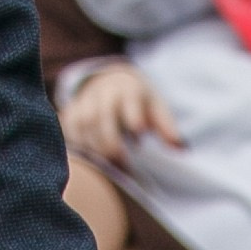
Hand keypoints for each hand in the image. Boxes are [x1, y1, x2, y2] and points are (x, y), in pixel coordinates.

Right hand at [58, 63, 181, 161]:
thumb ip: (167, 128)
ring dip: (94, 148)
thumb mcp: (156, 108)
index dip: (133, 116)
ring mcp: (84, 101)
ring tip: (109, 168)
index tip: (139, 133)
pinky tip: (91, 161)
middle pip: (100, 116)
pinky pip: (68, 130)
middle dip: (110, 142)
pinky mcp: (70, 112)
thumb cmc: (139, 102)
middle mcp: (103, 93)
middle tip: (123, 165)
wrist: (111, 81)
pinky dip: (78, 146)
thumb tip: (182, 149)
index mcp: (128, 89)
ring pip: (82, 124)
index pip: (129, 100)